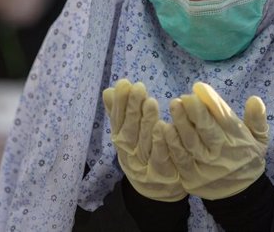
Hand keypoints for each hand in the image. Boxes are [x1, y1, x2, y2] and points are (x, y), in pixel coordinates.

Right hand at [103, 79, 186, 201]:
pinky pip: (160, 158)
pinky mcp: (161, 175)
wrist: (159, 189)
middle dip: (132, 109)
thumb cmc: (144, 154)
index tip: (124, 84)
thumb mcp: (129, 135)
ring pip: (144, 143)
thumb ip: (120, 114)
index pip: (118, 122)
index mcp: (121, 143)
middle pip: (129, 131)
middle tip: (138, 87)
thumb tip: (109, 91)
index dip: (119, 104)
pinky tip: (164, 127)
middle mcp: (129, 155)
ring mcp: (144, 167)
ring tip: (151, 102)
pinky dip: (160, 143)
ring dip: (146, 122)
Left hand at [163, 82, 268, 199]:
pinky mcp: (191, 176)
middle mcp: (221, 153)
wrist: (240, 194)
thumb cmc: (247, 157)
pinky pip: (179, 158)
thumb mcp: (259, 139)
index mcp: (238, 140)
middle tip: (183, 97)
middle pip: (206, 130)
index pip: (224, 118)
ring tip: (174, 106)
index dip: (211, 102)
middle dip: (194, 112)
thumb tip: (255, 99)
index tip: (199, 87)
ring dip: (181, 124)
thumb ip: (257, 119)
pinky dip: (171, 143)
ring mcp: (205, 166)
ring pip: (190, 143)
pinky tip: (164, 128)